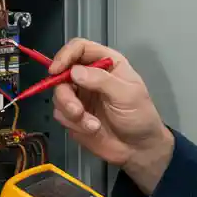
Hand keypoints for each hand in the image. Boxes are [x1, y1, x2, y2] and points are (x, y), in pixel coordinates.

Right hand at [49, 38, 172, 185]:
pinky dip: (73, 124)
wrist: (138, 149)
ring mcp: (81, 96)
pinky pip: (60, 114)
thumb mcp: (127, 95)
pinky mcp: (74, 115)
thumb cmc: (140, 116)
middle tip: (77, 110)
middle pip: (62, 73)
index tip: (56, 70)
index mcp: (107, 64)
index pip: (79, 48)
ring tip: (91, 125)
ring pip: (59, 95)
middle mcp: (90, 76)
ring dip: (71, 112)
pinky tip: (91, 129)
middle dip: (65, 94)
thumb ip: (101, 80)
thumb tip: (75, 71)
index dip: (65, 55)